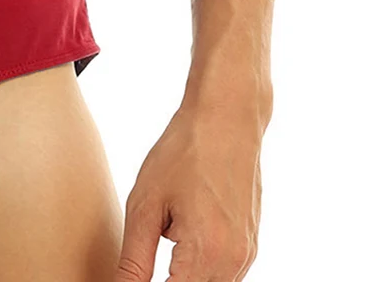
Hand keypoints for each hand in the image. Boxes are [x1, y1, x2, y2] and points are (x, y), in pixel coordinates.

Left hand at [113, 99, 261, 281]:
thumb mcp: (146, 204)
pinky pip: (224, 275)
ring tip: (168, 232)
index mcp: (205, 254)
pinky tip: (184, 236)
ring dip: (185, 277)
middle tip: (154, 241)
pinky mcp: (250, 246)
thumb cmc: (183, 152)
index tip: (133, 274)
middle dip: (168, 281)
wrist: (227, 118)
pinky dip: (202, 268)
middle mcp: (233, 263)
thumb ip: (134, 259)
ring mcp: (246, 256)